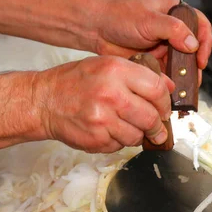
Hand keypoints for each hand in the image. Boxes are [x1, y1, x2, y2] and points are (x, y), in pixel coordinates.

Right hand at [34, 55, 173, 152]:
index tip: (164, 110)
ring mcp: (103, 119)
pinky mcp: (96, 139)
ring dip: (136, 135)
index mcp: (116, 71)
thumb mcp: (106, 66)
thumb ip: (138, 75)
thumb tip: (169, 87)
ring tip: (124, 126)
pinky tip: (107, 130)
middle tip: (155, 128)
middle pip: (151, 117)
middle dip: (156, 126)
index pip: (157, 89)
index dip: (165, 103)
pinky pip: (120, 146)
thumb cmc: (74, 83)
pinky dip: (118, 141)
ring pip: (137, 136)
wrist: (43, 101)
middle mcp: (111, 94)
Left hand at [90, 0, 211, 81]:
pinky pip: (168, 74)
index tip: (200, 59)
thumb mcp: (149, 19)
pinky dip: (170, 83)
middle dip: (195, 66)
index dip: (205, 43)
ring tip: (183, 88)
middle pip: (194, 50)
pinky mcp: (156, 62)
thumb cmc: (120, 16)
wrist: (97, 29)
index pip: (201, 26)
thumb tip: (193, 44)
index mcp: (175, 13)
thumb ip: (173, 29)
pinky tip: (169, 89)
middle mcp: (173, 31)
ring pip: (182, 65)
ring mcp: (165, 47)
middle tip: (193, 79)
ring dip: (183, 77)